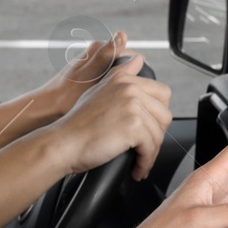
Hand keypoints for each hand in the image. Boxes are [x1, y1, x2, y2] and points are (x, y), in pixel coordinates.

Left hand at [37, 30, 148, 112]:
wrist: (46, 109)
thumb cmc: (65, 97)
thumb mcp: (89, 76)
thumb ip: (106, 56)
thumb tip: (122, 34)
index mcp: (99, 48)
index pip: (133, 56)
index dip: (140, 75)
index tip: (138, 94)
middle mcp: (98, 53)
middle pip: (128, 66)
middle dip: (132, 82)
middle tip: (130, 102)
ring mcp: (96, 65)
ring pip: (121, 76)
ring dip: (123, 88)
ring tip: (121, 104)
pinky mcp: (92, 77)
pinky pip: (111, 83)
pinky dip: (114, 93)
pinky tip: (110, 105)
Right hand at [42, 51, 172, 179]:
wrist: (63, 143)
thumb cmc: (76, 124)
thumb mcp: (98, 91)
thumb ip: (121, 75)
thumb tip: (139, 59)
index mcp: (124, 79)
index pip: (162, 94)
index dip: (157, 115)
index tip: (148, 129)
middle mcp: (130, 88)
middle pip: (164, 115)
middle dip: (156, 135)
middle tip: (144, 148)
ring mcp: (132, 106)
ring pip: (159, 133)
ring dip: (151, 152)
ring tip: (139, 161)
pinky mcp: (133, 126)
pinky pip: (151, 148)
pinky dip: (145, 162)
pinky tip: (136, 168)